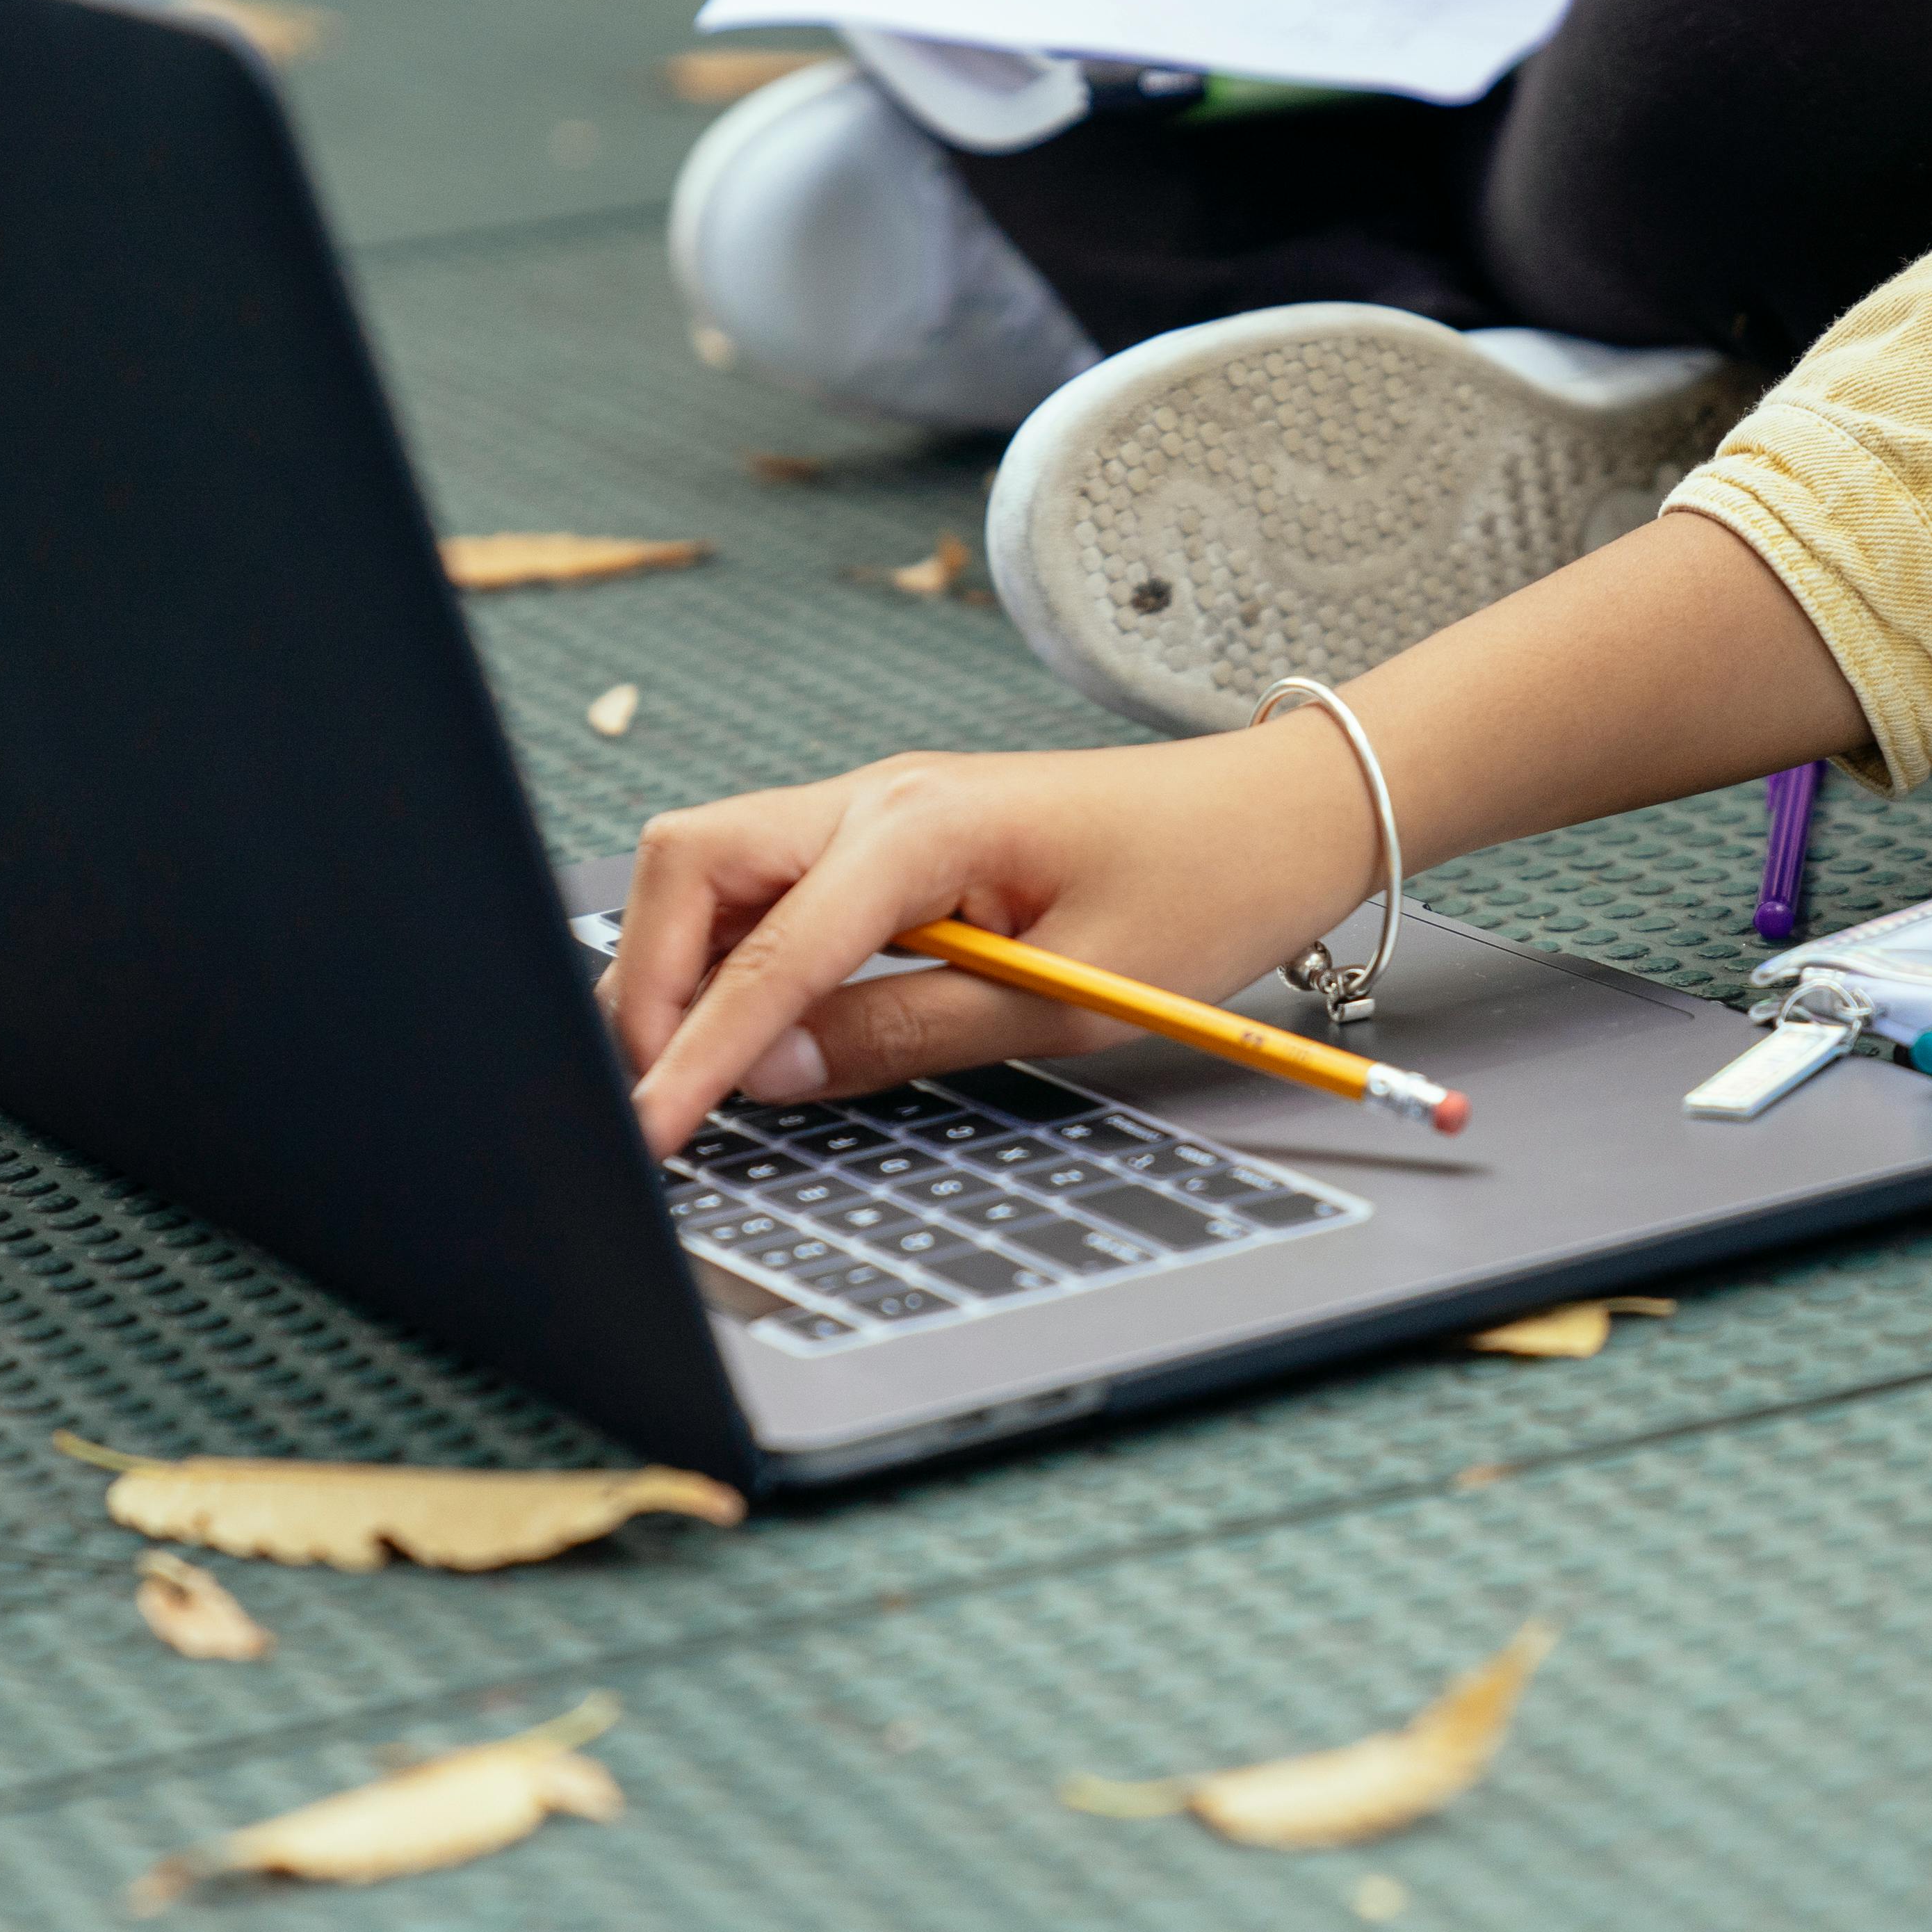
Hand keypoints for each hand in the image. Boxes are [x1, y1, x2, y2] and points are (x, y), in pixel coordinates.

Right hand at [598, 719, 1381, 1158]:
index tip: (650, 1133)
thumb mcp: (1067, 1001)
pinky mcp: (892, 834)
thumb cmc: (1202, 889)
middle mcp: (879, 798)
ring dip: (683, 962)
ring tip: (695, 1069)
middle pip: (691, 865)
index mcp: (924, 829)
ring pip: (715, 868)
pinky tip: (760, 1022)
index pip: (767, 952)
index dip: (695, 1053)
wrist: (1282, 812)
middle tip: (661, 1094)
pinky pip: (772, 882)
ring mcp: (878, 806)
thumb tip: (772, 1074)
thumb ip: (907, 1034)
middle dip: (649, 980)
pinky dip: (736, 949)